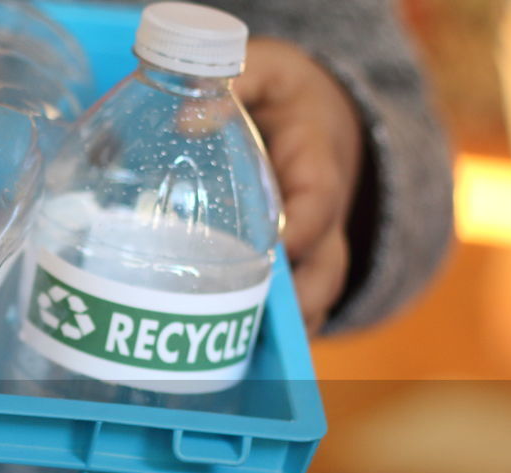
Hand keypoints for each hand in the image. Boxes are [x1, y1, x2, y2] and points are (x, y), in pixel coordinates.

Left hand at [236, 38, 363, 334]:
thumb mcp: (268, 71)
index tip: (276, 246)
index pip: (320, 201)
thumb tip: (185, 119)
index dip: (302, 228)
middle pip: (325, 270)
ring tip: (243, 360)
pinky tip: (224, 363)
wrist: (313, 121)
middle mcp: (323, 219)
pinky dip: (266, 339)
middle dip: (300, 303)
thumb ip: (238, 82)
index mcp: (318, 166)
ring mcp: (311, 252)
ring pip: (312, 301)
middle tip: (261, 326)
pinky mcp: (291, 273)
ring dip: (285, 334)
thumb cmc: (283, 98)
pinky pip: (289, 312)